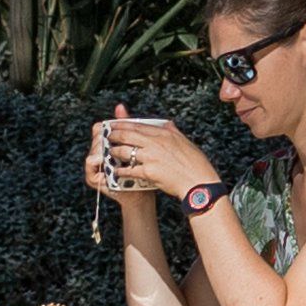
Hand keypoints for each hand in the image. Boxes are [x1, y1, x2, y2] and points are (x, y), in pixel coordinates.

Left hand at [93, 116, 219, 205]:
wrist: (198, 182)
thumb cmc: (194, 163)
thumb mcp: (184, 141)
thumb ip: (172, 131)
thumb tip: (166, 123)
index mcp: (164, 133)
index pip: (138, 125)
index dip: (123, 124)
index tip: (114, 124)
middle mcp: (155, 143)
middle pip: (127, 135)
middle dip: (114, 136)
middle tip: (107, 137)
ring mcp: (150, 157)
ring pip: (125, 151)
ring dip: (114, 152)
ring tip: (109, 153)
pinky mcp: (148, 172)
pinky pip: (128, 170)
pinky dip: (120, 170)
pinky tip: (116, 171)